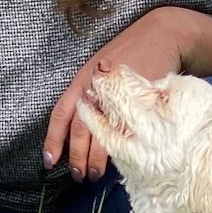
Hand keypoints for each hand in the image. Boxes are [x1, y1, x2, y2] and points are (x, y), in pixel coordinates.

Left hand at [45, 7, 192, 182]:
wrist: (162, 36)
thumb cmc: (129, 55)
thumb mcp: (101, 71)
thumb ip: (89, 96)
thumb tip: (80, 132)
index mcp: (82, 81)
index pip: (62, 114)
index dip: (53, 140)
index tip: (49, 161)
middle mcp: (97, 89)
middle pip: (82, 130)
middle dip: (77, 157)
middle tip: (78, 176)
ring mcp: (119, 96)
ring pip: (103, 135)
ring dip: (98, 160)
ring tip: (95, 175)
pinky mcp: (140, 101)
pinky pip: (128, 130)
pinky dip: (122, 148)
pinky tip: (120, 160)